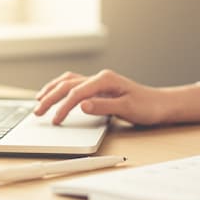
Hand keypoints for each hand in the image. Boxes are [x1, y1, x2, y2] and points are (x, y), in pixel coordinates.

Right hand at [33, 69, 199, 125]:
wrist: (161, 104)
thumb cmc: (147, 107)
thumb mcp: (127, 109)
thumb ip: (103, 107)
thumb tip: (81, 105)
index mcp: (105, 80)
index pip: (77, 93)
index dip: (63, 107)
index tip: (55, 121)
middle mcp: (100, 78)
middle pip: (67, 85)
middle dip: (50, 98)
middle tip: (37, 112)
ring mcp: (98, 81)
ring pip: (68, 81)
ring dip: (52, 90)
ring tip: (38, 100)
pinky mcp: (99, 88)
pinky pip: (74, 84)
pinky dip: (61, 88)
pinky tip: (54, 94)